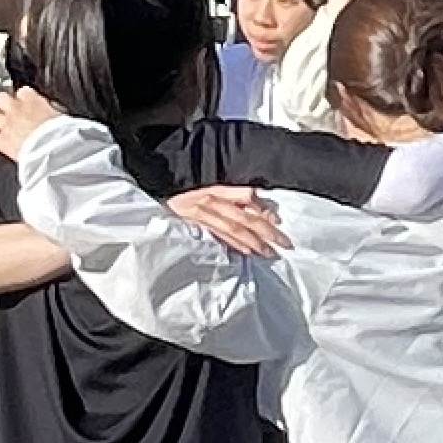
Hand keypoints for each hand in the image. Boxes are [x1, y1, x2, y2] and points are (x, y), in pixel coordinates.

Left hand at [0, 85, 58, 160]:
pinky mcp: (1, 141)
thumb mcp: (60, 116)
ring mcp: (6, 125)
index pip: (23, 91)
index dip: (23, 97)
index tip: (26, 102)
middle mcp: (16, 110)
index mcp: (32, 101)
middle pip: (0, 98)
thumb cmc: (60, 133)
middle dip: (1, 105)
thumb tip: (52, 114)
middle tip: (6, 112)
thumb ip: (51, 112)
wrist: (52, 148)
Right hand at [167, 185, 287, 256]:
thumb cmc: (186, 193)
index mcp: (217, 189)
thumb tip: (259, 209)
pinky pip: (218, 235)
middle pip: (244, 217)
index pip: (245, 197)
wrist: (158, 193)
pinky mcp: (195, 224)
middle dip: (265, 231)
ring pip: (233, 229)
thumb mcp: (209, 189)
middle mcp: (211, 201)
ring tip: (269, 253)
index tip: (278, 221)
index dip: (262, 209)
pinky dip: (234, 244)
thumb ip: (233, 196)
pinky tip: (247, 252)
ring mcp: (202, 214)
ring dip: (253, 242)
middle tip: (283, 243)